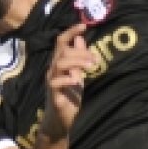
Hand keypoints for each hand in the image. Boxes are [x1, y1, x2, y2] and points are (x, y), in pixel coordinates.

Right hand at [41, 23, 95, 139]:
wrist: (60, 122)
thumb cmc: (69, 98)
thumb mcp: (77, 75)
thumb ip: (78, 58)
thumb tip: (80, 39)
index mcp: (58, 64)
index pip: (60, 42)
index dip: (70, 32)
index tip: (83, 26)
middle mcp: (52, 70)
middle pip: (62, 51)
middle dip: (81, 51)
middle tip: (96, 59)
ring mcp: (51, 82)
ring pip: (59, 63)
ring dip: (77, 62)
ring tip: (91, 67)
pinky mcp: (54, 96)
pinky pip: (55, 82)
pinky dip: (67, 79)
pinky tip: (78, 81)